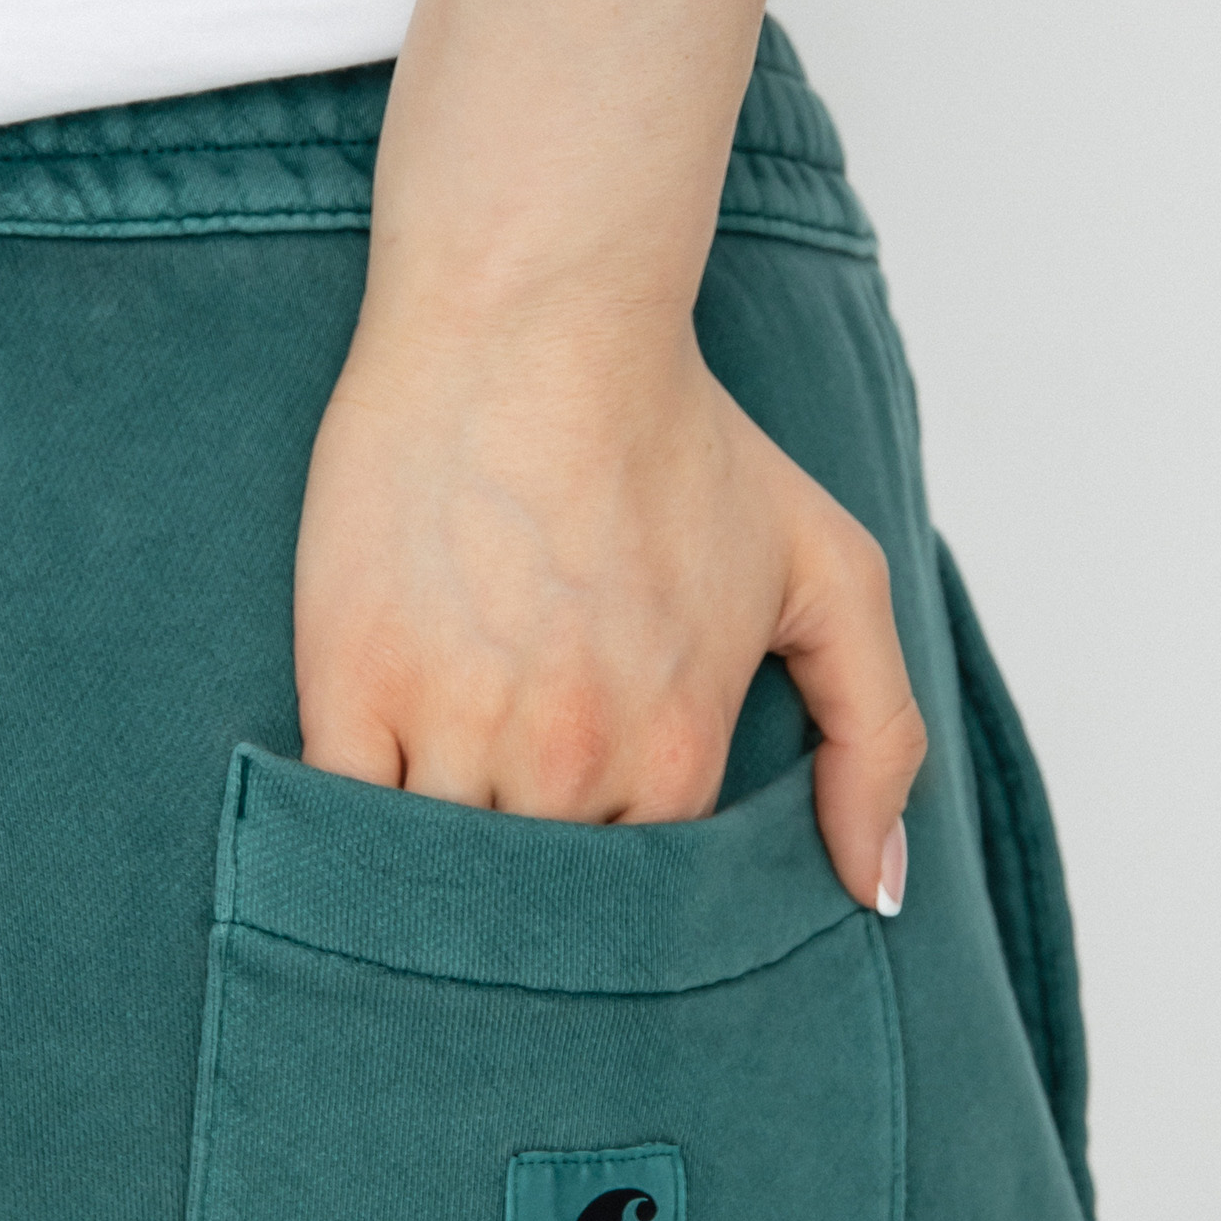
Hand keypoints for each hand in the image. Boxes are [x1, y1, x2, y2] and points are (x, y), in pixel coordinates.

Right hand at [293, 309, 925, 910]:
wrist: (533, 319)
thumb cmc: (677, 435)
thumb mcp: (829, 570)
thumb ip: (879, 734)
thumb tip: (878, 891)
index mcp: (677, 755)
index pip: (639, 900)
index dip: (611, 883)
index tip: (588, 844)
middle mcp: (570, 762)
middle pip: (533, 901)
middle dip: (522, 897)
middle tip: (506, 825)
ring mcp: (454, 728)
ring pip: (433, 874)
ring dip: (430, 871)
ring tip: (436, 808)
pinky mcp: (351, 686)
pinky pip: (341, 818)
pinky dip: (348, 829)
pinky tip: (367, 795)